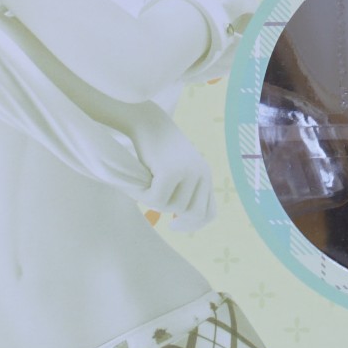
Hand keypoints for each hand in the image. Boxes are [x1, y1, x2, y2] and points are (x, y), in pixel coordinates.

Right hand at [132, 106, 215, 232]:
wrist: (145, 121)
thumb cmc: (156, 148)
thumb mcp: (176, 170)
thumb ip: (184, 191)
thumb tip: (182, 221)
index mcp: (205, 174)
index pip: (209, 212)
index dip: (194, 225)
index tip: (175, 225)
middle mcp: (201, 173)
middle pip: (194, 214)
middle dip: (178, 220)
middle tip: (163, 218)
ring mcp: (188, 172)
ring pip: (173, 208)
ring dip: (156, 204)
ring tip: (146, 187)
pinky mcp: (171, 171)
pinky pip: (157, 200)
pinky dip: (144, 196)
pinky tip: (138, 182)